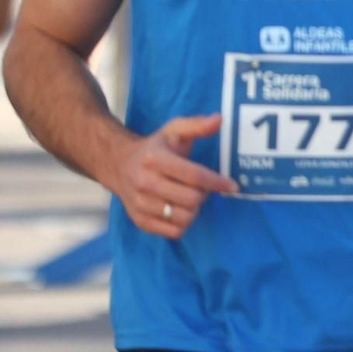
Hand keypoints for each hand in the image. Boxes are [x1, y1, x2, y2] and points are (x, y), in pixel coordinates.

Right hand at [108, 113, 236, 239]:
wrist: (119, 165)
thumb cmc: (155, 147)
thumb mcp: (174, 130)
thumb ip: (197, 125)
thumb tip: (219, 119)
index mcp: (155, 159)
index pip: (194, 176)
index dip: (217, 182)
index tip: (233, 186)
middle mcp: (145, 183)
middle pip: (191, 199)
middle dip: (204, 194)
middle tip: (202, 187)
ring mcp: (140, 204)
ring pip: (183, 218)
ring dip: (195, 210)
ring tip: (191, 198)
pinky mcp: (139, 220)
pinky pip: (172, 232)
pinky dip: (183, 223)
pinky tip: (180, 209)